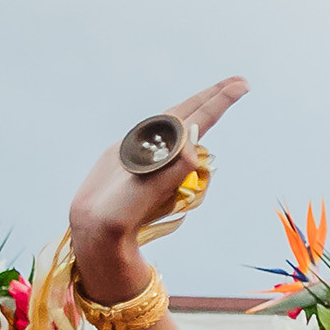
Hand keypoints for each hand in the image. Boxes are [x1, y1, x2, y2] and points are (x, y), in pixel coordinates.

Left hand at [68, 78, 248, 257]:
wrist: (90, 247)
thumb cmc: (108, 228)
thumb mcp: (133, 200)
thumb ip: (169, 170)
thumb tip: (195, 138)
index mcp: (138, 153)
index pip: (184, 121)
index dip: (214, 103)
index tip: (240, 85)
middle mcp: (139, 151)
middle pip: (180, 117)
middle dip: (210, 99)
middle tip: (240, 83)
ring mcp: (140, 161)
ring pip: (173, 130)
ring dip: (198, 111)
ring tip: (218, 98)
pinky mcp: (141, 175)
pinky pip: (167, 149)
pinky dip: (184, 133)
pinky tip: (190, 132)